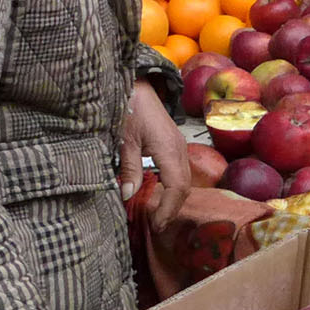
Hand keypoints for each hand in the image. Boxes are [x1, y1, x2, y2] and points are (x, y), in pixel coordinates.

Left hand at [121, 80, 191, 228]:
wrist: (136, 84)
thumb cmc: (129, 107)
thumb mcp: (124, 140)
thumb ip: (129, 168)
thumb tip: (129, 195)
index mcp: (168, 149)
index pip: (176, 188)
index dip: (168, 209)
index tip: (156, 224)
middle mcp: (179, 149)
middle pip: (185, 187)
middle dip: (173, 208)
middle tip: (157, 225)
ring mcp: (180, 146)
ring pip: (186, 179)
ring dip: (175, 198)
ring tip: (159, 213)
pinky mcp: (175, 144)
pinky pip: (181, 171)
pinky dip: (174, 187)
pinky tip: (160, 193)